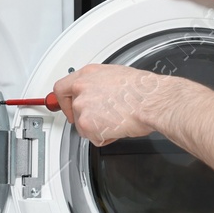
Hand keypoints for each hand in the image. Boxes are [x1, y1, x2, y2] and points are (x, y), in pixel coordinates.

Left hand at [52, 65, 172, 145]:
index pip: (61, 88)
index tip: (66, 106)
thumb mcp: (117, 76)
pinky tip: (118, 128)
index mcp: (88, 74)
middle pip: (72, 110)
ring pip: (82, 126)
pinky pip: (93, 138)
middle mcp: (82, 88)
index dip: (63, 101)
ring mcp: (83, 106)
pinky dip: (105, 137)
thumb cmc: (143, 90)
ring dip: (97, 128)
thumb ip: (100, 84)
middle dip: (84, 118)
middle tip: (97, 120)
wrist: (152, 101)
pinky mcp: (88, 124)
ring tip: (116, 121)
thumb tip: (99, 92)